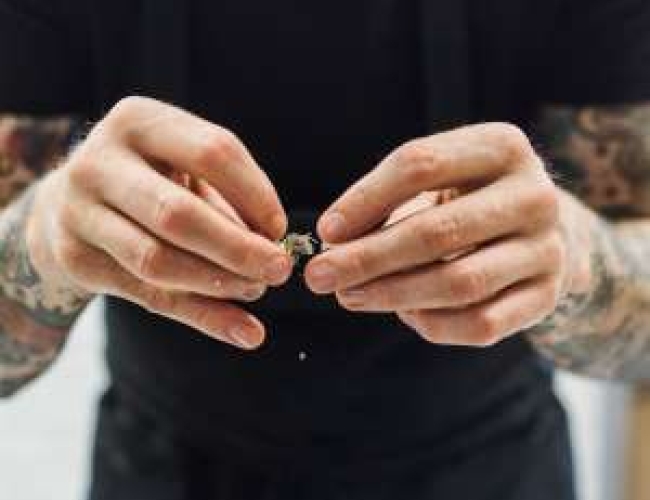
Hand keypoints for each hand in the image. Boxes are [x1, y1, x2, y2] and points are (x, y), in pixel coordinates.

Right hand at [27, 97, 292, 349]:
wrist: (66, 204)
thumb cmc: (148, 181)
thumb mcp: (184, 170)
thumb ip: (227, 200)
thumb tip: (272, 246)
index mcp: (139, 121)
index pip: (213, 153)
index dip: (256, 194)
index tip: (280, 229)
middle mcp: (99, 162)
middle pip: (178, 214)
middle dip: (238, 248)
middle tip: (279, 270)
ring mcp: (77, 211)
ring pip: (157, 261)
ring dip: (218, 283)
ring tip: (257, 289)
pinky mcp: (73, 258)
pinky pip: (147, 296)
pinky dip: (203, 316)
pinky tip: (244, 329)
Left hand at [305, 123, 577, 346]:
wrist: (538, 230)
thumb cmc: (466, 200)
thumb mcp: (436, 181)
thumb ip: (387, 202)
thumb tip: (335, 243)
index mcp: (502, 146)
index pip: (420, 165)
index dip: (364, 200)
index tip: (325, 232)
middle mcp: (534, 195)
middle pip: (437, 231)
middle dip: (367, 259)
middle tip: (319, 277)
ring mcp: (547, 249)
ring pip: (459, 283)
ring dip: (392, 295)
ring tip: (349, 296)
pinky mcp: (546, 296)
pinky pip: (480, 324)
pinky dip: (432, 324)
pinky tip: (404, 313)